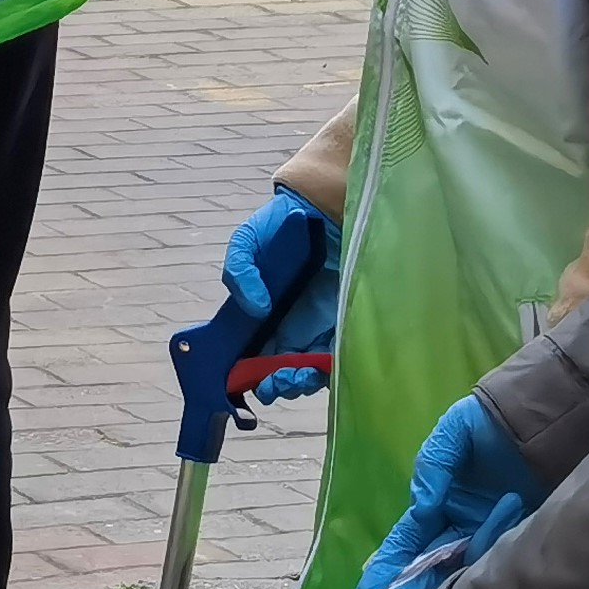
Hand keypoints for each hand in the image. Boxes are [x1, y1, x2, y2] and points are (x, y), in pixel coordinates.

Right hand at [223, 191, 337, 397]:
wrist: (322, 205)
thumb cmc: (281, 225)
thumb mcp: (247, 242)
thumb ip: (238, 272)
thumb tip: (255, 308)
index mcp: (269, 316)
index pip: (258, 355)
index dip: (252, 374)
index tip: (247, 381)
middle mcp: (296, 326)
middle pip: (285, 369)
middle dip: (278, 384)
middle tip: (273, 384)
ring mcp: (324, 325)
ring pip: (311, 368)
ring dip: (301, 381)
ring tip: (294, 377)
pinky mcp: (349, 320)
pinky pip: (341, 352)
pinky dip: (330, 367)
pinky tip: (318, 368)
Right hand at [319, 395, 540, 588]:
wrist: (548, 428)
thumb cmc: (494, 430)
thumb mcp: (455, 437)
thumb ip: (434, 468)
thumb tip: (420, 507)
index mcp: (430, 518)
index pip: (393, 562)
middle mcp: (450, 543)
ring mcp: (479, 554)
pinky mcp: (510, 557)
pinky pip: (480, 588)